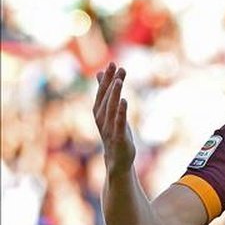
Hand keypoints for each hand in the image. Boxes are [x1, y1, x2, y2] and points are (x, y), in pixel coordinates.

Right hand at [93, 62, 135, 176]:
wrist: (117, 160)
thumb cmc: (114, 134)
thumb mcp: (110, 112)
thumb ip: (106, 94)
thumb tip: (100, 73)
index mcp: (99, 112)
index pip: (102, 92)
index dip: (106, 78)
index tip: (112, 63)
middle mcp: (101, 119)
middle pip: (105, 97)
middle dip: (110, 81)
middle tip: (116, 66)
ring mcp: (109, 128)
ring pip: (110, 108)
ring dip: (114, 94)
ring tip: (119, 80)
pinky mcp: (118, 138)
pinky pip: (118, 123)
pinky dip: (120, 112)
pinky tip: (125, 101)